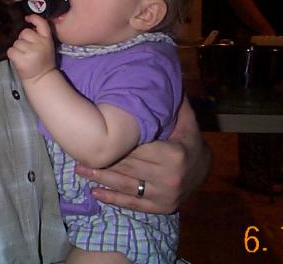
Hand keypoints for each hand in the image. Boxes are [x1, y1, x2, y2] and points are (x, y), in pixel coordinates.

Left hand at [7, 14, 55, 81]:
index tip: (27, 18)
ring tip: (24, 55)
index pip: (42, 23)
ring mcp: (32, 52)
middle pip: (24, 32)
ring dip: (17, 48)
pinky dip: (12, 54)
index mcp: (47, 39)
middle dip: (23, 39)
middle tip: (27, 49)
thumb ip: (39, 35)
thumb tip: (27, 24)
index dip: (34, 18)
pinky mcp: (22, 60)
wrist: (41, 78)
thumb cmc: (41, 61)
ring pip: (16, 42)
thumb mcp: (46, 45)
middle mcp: (41, 45)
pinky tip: (18, 59)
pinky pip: (11, 51)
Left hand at [76, 96, 211, 213]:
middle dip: (103, 160)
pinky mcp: (160, 208)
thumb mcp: (185, 119)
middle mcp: (169, 177)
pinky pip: (132, 203)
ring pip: (126, 185)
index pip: (138, 148)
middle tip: (78, 154)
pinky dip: (112, 199)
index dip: (117, 142)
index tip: (96, 135)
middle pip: (128, 166)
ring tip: (79, 170)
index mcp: (174, 154)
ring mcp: (164, 195)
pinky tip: (94, 192)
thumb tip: (162, 75)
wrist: (205, 171)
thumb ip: (172, 102)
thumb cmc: (189, 139)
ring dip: (100, 179)